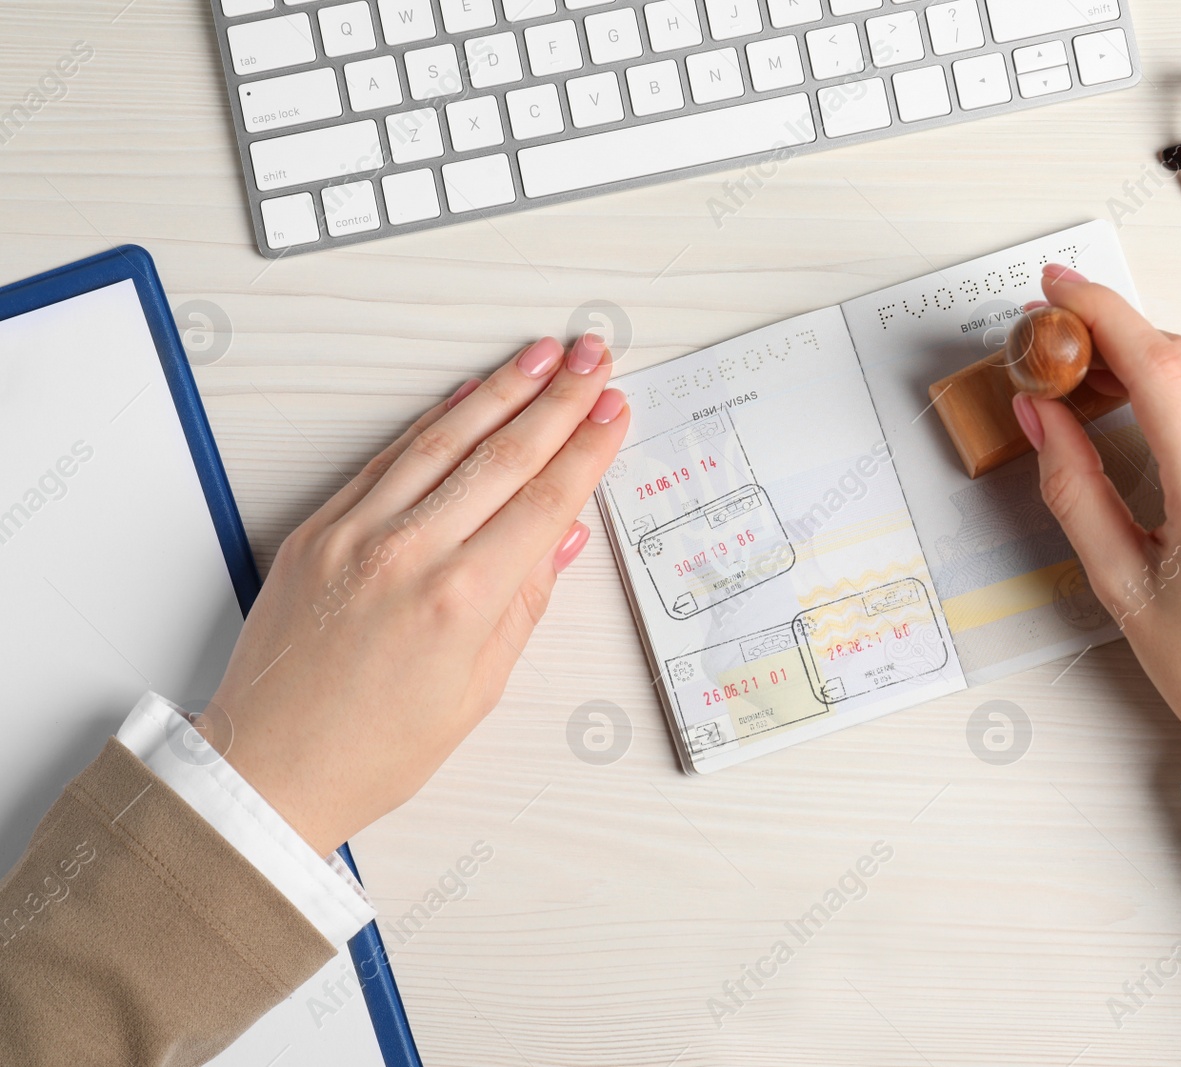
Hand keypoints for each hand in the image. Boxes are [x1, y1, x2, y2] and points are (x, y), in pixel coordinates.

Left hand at [199, 335, 628, 854]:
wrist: (268, 768)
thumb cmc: (372, 750)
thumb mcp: (478, 688)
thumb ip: (525, 602)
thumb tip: (564, 537)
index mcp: (460, 600)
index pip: (544, 502)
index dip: (587, 450)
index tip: (613, 412)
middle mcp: (408, 554)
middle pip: (503, 456)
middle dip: (559, 400)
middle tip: (594, 359)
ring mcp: (356, 534)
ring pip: (444, 441)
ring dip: (501, 390)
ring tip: (543, 356)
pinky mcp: (318, 529)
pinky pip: (387, 459)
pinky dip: (431, 421)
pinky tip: (466, 393)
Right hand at [1013, 268, 1180, 762]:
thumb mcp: (1121, 588)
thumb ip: (1073, 490)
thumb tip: (1040, 416)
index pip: (1159, 366)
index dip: (1101, 312)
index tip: (1055, 289)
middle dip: (1118, 335)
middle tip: (1060, 353)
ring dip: (1157, 358)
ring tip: (1099, 385)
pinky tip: (1155, 412)